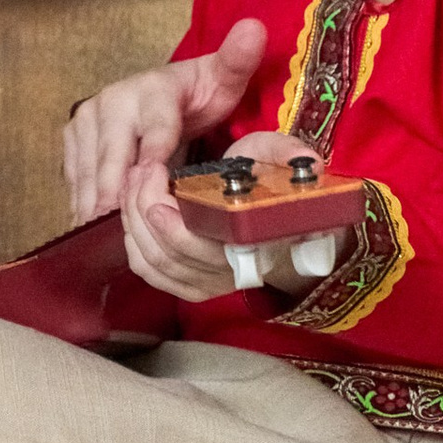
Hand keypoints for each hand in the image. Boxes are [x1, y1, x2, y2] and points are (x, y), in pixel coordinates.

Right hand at [63, 19, 267, 224]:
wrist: (166, 94)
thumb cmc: (199, 95)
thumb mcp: (224, 78)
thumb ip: (238, 59)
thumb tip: (254, 28)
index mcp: (151, 87)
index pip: (155, 126)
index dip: (155, 154)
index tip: (153, 179)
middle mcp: (111, 100)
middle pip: (112, 153)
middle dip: (116, 188)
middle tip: (120, 222)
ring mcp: (86, 121)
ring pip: (88, 167)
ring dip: (94, 200)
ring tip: (104, 231)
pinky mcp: (72, 141)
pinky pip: (74, 175)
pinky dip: (82, 199)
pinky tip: (92, 224)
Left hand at [122, 128, 325, 302]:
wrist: (273, 214)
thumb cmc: (271, 181)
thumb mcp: (279, 157)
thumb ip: (289, 155)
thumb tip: (310, 163)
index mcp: (256, 243)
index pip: (207, 249)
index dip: (174, 229)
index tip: (157, 192)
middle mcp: (232, 272)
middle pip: (170, 254)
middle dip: (143, 208)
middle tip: (142, 169)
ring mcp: (210, 284)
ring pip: (154, 264)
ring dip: (133, 220)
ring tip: (135, 181)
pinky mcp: (191, 286)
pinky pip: (148, 272)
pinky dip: (132, 241)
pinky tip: (132, 210)